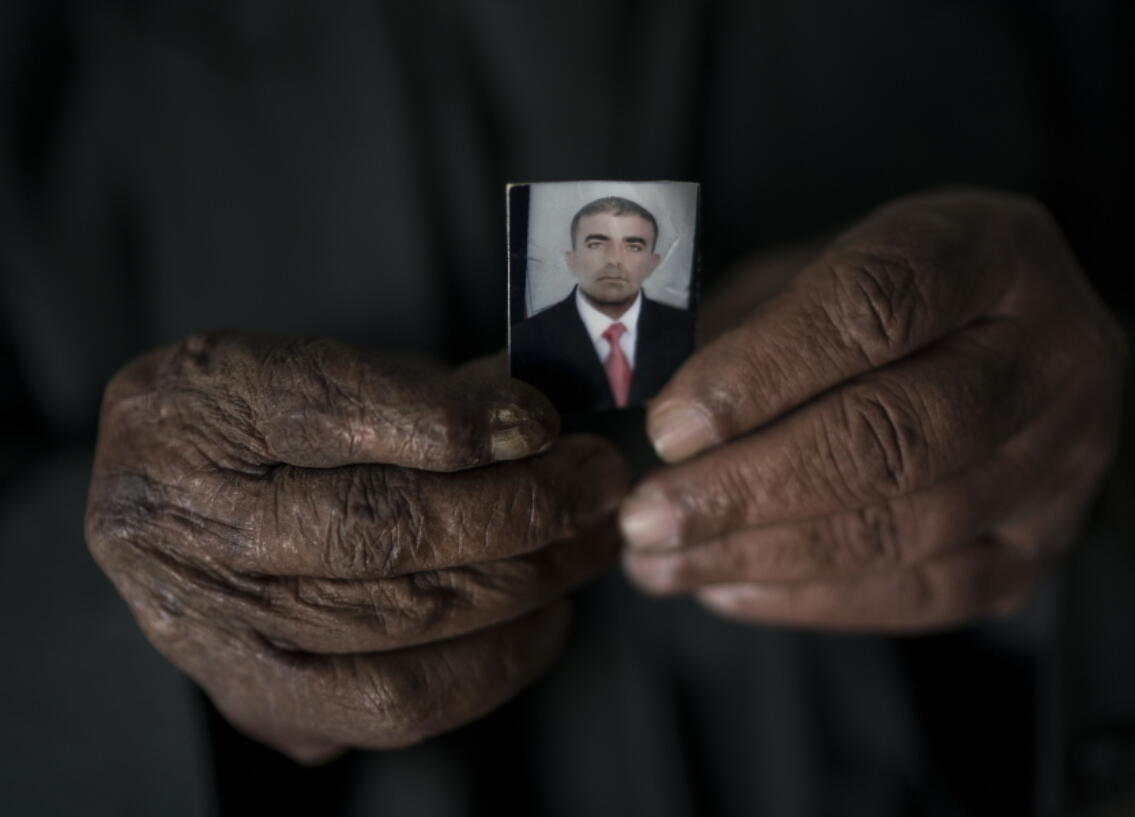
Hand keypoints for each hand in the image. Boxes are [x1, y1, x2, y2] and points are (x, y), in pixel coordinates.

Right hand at [85, 334, 628, 761]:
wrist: (170, 518)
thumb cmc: (260, 428)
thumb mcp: (321, 367)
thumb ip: (420, 386)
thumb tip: (543, 416)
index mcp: (191, 409)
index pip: (326, 406)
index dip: (451, 420)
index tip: (541, 418)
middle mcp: (183, 525)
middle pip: (378, 527)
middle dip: (521, 506)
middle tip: (599, 479)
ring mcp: (216, 630)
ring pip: (401, 617)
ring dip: (528, 579)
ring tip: (591, 540)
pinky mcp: (263, 702)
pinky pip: (399, 702)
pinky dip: (495, 661)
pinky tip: (546, 615)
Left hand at [620, 189, 1125, 630]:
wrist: (1003, 347)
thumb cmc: (879, 299)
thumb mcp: (813, 268)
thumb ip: (743, 327)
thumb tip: (656, 416)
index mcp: (990, 249)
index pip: (878, 305)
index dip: (764, 371)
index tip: (668, 426)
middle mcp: (1054, 352)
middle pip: (898, 433)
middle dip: (752, 485)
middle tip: (650, 516)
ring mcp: (1064, 457)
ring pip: (910, 526)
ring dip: (765, 553)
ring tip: (663, 561)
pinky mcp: (1045, 541)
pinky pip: (929, 592)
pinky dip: (815, 599)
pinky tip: (728, 587)